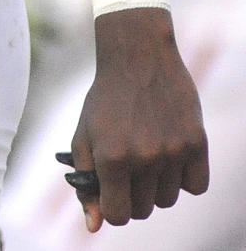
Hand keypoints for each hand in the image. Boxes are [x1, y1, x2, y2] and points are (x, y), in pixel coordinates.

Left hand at [67, 7, 208, 232]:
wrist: (137, 55)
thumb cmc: (106, 98)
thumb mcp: (85, 136)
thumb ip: (86, 183)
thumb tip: (93, 226)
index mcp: (112, 157)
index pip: (117, 215)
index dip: (113, 206)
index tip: (112, 191)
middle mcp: (144, 157)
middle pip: (144, 210)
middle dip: (133, 194)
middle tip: (129, 165)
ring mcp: (173, 151)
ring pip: (168, 199)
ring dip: (158, 184)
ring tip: (148, 151)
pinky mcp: (197, 142)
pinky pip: (196, 187)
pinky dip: (185, 177)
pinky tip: (171, 152)